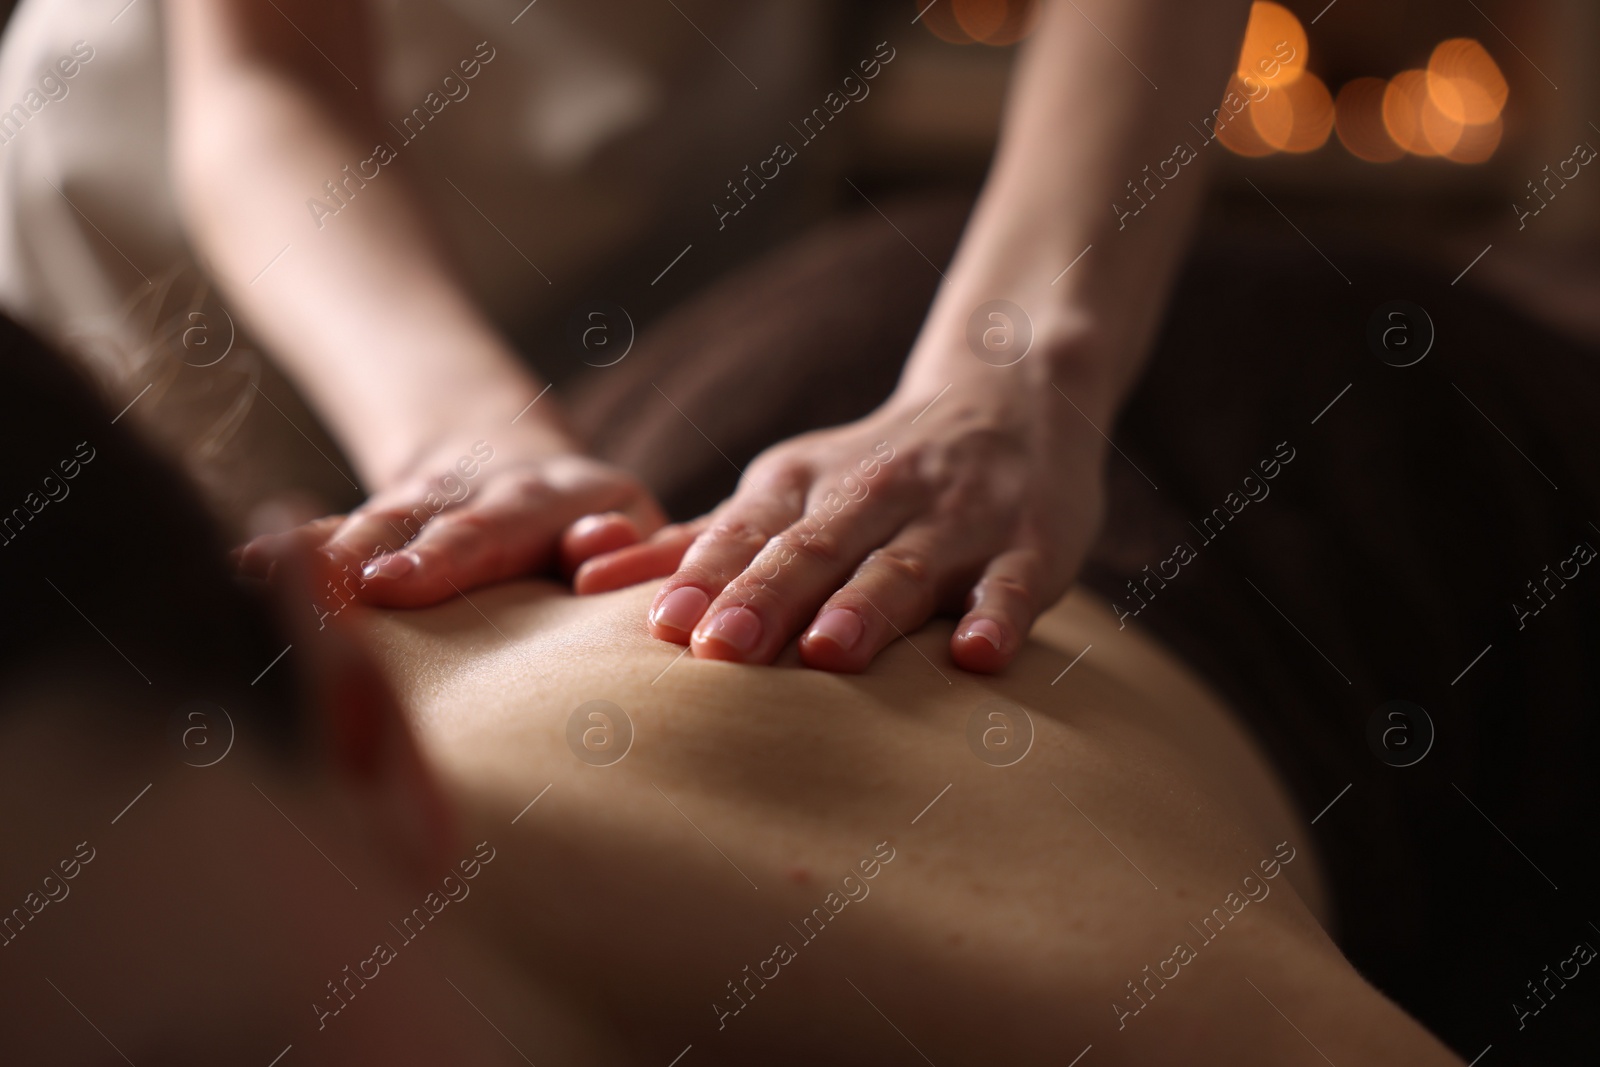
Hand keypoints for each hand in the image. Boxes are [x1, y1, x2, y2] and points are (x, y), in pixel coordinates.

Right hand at [236, 428, 665, 607]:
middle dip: (372, 556)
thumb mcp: (621, 517)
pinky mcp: (370, 533)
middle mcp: (469, 496)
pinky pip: (324, 543)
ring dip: (318, 557)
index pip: (494, 525)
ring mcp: (413, 513)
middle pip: (414, 525)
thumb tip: (597, 547)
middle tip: (339, 588)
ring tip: (261, 580)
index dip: (446, 554)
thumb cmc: (586, 523)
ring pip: (362, 529)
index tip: (391, 582)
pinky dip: (284, 557)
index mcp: (540, 498)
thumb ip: (620, 537)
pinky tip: (238, 572)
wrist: (513, 463)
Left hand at [573, 383, 1105, 671]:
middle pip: (814, 549)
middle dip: (767, 597)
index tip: (666, 629)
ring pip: (904, 566)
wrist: (1009, 398)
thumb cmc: (871, 471)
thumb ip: (699, 543)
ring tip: (831, 655)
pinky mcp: (1029, 546)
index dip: (706, 577)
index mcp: (801, 483)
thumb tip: (584, 581)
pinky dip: (997, 615)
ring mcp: (954, 520)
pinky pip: (1013, 583)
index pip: (746, 532)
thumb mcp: (784, 490)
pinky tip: (978, 657)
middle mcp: (871, 494)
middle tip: (723, 652)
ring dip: (867, 608)